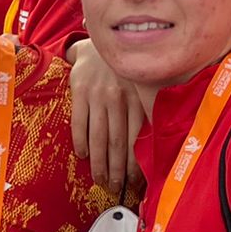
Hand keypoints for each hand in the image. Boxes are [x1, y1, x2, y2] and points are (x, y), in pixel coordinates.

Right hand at [68, 38, 141, 193]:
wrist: (98, 44)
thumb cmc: (122, 72)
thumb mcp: (139, 87)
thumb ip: (144, 111)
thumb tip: (151, 146)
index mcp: (137, 98)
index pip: (136, 138)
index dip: (135, 163)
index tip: (133, 182)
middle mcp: (119, 97)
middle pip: (117, 141)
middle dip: (116, 169)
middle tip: (115, 187)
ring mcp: (98, 94)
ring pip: (98, 136)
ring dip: (98, 162)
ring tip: (99, 179)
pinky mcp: (80, 91)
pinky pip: (79, 122)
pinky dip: (81, 141)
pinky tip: (83, 155)